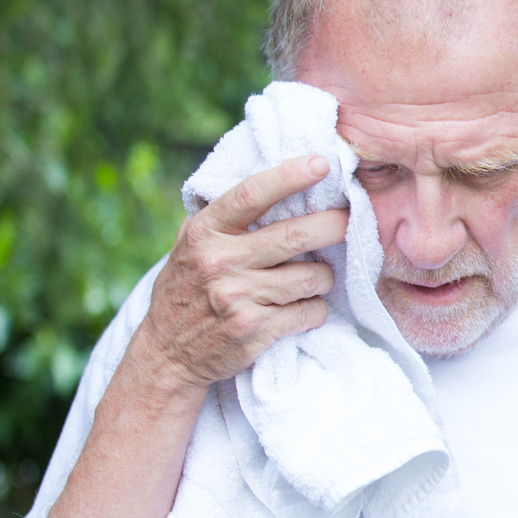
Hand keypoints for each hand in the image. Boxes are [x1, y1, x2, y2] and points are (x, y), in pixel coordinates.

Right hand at [130, 155, 347, 392]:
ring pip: (312, 277)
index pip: (252, 195)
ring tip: (316, 278)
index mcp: (205, 233)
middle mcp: (220, 261)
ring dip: (324, 278)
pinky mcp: (255, 330)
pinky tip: (302, 310)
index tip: (321, 163)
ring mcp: (237, 297)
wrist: (167, 354)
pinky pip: (310, 312)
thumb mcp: (190, 246)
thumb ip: (223, 219)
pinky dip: (315, 310)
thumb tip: (273, 182)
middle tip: (350, 221)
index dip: (289, 176)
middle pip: (296, 236)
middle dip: (334, 225)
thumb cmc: (187, 291)